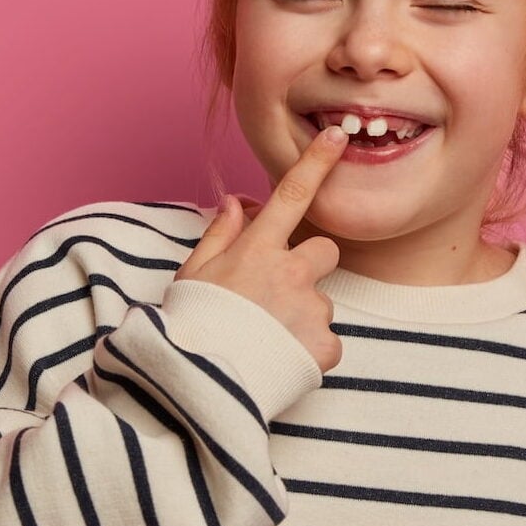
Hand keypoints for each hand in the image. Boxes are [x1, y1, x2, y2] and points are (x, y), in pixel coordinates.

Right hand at [174, 126, 348, 372]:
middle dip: (310, 266)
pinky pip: (327, 343)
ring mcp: (311, 309)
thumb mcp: (191, 275)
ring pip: (321, 302)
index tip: (337, 137)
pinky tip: (280, 361)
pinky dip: (309, 352)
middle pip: (325, 251)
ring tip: (267, 340)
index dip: (317, 162)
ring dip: (302, 316)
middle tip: (277, 296)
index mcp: (258, 250)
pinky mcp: (324, 346)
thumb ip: (220, 235)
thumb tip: (236, 201)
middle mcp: (291, 272)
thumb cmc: (188, 329)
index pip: (293, 194)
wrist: (198, 388)